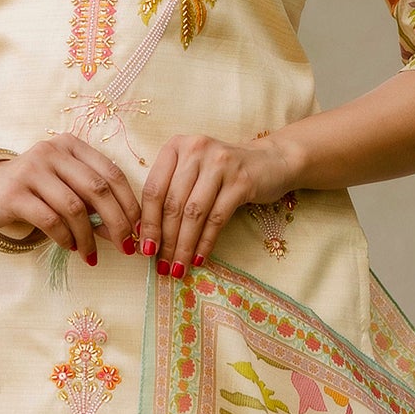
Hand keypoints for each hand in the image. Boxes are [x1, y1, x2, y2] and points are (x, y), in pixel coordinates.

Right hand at [0, 137, 142, 265]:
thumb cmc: (35, 190)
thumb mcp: (66, 188)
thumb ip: (92, 204)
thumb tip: (124, 232)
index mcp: (71, 145)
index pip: (111, 173)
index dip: (129, 203)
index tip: (138, 229)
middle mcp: (52, 151)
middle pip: (97, 189)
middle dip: (116, 222)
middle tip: (125, 246)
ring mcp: (32, 170)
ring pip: (74, 207)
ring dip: (88, 236)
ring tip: (91, 253)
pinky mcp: (15, 193)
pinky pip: (50, 220)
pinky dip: (65, 238)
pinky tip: (70, 247)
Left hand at [138, 130, 290, 271]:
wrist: (269, 162)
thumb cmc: (222, 172)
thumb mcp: (192, 171)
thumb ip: (170, 192)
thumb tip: (148, 236)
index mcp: (176, 146)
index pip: (154, 189)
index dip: (148, 223)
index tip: (145, 249)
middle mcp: (196, 150)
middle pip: (173, 203)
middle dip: (165, 239)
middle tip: (162, 265)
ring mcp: (220, 163)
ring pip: (194, 213)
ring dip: (184, 245)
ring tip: (179, 267)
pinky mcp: (241, 181)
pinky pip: (217, 219)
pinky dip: (205, 242)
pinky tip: (198, 258)